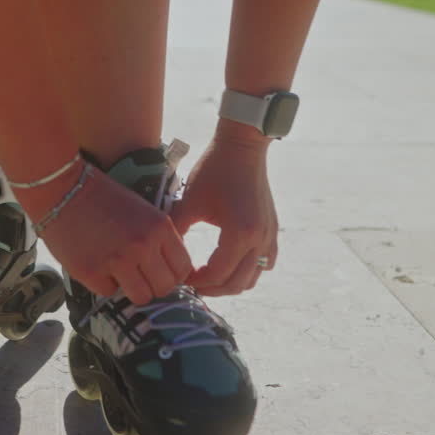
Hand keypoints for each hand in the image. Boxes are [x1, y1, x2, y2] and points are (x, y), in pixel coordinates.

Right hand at [26, 168, 192, 304]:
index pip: (182, 268)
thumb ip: (159, 238)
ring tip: (121, 276)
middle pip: (164, 288)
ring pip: (141, 297)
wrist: (63, 189)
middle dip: (154, 286)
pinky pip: (109, 292)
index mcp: (159, 227)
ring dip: (132, 290)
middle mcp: (142, 245)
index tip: (161, 273)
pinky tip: (98, 266)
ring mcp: (117, 261)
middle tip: (141, 278)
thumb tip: (170, 269)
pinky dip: (105, 284)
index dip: (173, 275)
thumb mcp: (143, 211)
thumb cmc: (104, 198)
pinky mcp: (92, 273)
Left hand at [171, 123, 277, 296]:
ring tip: (208, 276)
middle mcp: (259, 239)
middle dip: (212, 288)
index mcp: (239, 233)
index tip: (180, 277)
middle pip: (236, 284)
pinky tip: (231, 263)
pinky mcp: (272, 229)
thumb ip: (176, 231)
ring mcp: (269, 235)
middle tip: (191, 283)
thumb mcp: (189, 201)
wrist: (243, 146)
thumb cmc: (213, 170)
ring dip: (230, 282)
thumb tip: (162, 256)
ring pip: (252, 277)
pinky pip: (265, 262)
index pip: (217, 274)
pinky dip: (248, 269)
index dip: (196, 281)